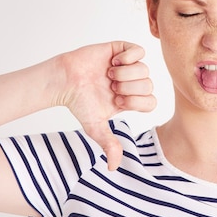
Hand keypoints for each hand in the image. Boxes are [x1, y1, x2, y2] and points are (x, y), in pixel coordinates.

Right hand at [57, 41, 155, 169]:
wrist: (65, 81)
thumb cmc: (79, 103)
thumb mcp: (96, 127)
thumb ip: (109, 144)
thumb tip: (113, 167)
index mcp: (131, 100)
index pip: (151, 102)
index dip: (138, 102)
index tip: (118, 102)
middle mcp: (132, 83)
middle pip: (149, 85)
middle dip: (129, 88)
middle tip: (111, 88)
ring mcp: (128, 65)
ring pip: (145, 69)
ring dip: (126, 74)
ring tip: (109, 75)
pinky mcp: (121, 49)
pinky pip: (139, 50)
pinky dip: (128, 58)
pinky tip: (113, 62)